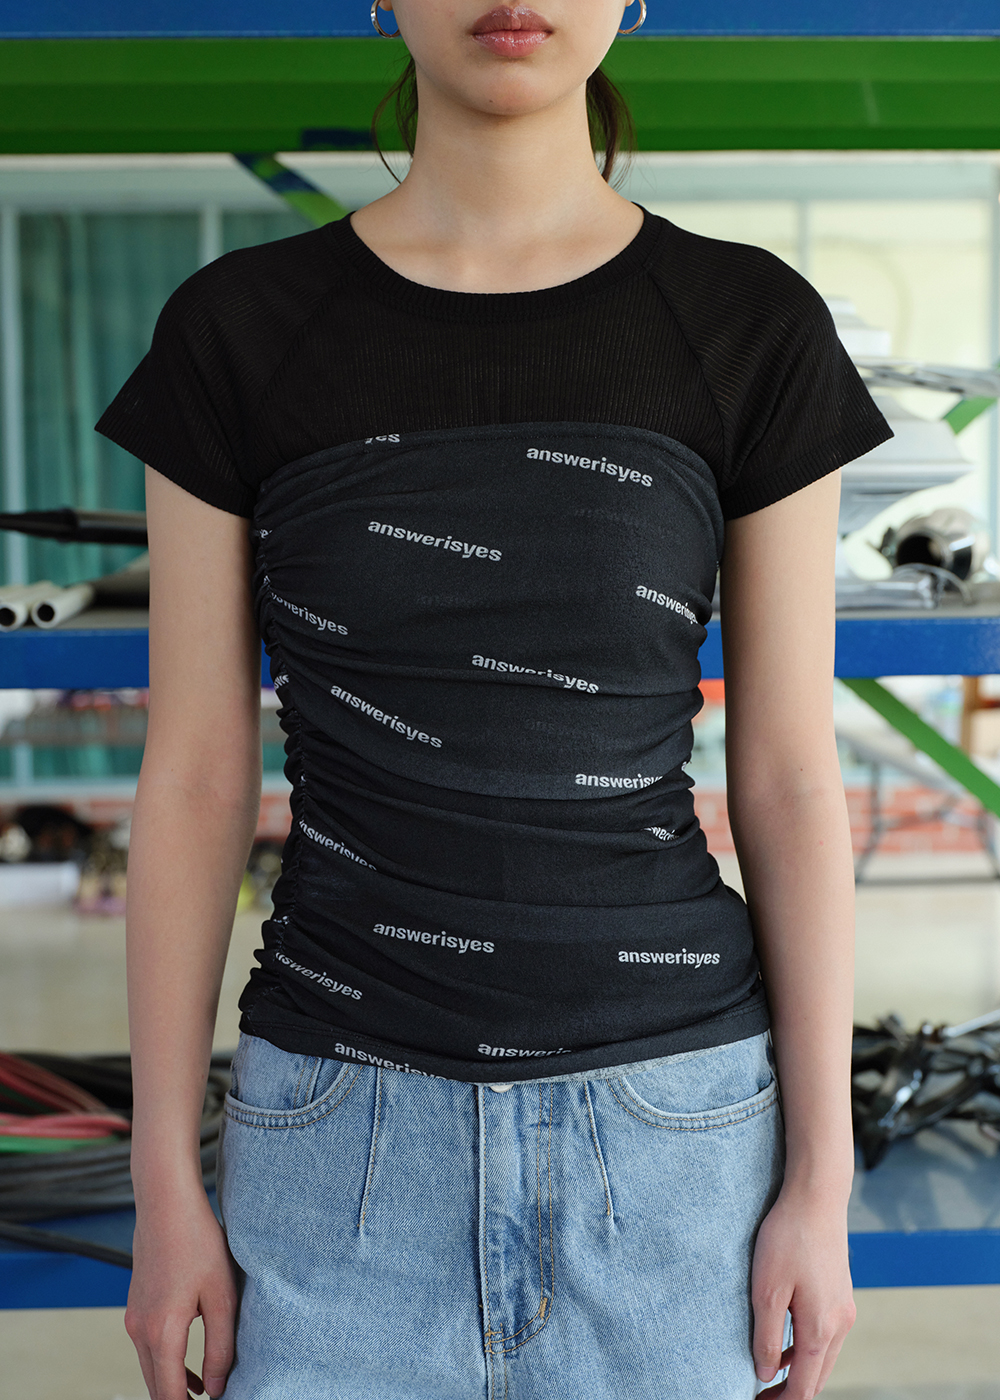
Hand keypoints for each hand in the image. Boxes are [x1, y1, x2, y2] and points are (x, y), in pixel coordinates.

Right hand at [125, 1190, 237, 1399]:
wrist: (167, 1204)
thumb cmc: (198, 1242)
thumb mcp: (222, 1295)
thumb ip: (220, 1346)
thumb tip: (215, 1388)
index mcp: (162, 1332)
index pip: (168, 1395)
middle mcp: (140, 1331)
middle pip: (155, 1388)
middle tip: (211, 1399)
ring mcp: (134, 1319)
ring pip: (150, 1370)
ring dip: (173, 1386)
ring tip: (205, 1392)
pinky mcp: (135, 1308)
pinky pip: (148, 1350)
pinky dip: (166, 1365)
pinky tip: (189, 1368)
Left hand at [750, 1187, 855, 1397]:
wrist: (817, 1197)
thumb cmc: (788, 1238)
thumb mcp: (767, 1288)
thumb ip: (767, 1336)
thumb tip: (766, 1374)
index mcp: (821, 1328)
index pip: (804, 1387)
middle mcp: (839, 1325)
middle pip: (818, 1378)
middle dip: (791, 1394)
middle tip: (761, 1396)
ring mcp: (843, 1309)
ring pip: (823, 1358)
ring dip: (799, 1373)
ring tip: (769, 1376)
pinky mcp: (839, 1294)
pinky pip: (825, 1336)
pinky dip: (807, 1351)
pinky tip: (785, 1343)